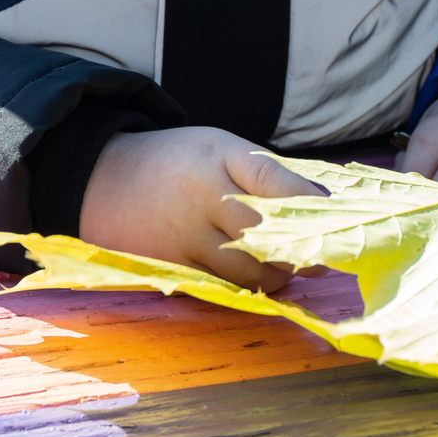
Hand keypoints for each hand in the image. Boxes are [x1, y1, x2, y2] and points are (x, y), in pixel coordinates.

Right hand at [79, 126, 324, 290]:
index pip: (275, 184)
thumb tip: (324, 206)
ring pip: (248, 274)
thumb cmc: (177, 162)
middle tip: (319, 256)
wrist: (100, 181)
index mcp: (217, 159)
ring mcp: (183, 240)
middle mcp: (200, 200)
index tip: (337, 221)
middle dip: (300, 252)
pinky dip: (245, 286)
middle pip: (266, 237)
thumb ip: (268, 175)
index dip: (311, 207)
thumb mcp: (221, 149)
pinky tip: (253, 274)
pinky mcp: (171, 270)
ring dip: (278, 276)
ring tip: (287, 266)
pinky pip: (222, 287)